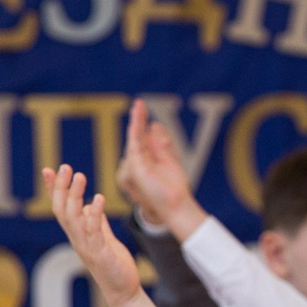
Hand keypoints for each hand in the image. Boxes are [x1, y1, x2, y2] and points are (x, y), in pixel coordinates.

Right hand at [43, 164, 144, 306]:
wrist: (123, 291)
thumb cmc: (114, 265)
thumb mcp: (105, 239)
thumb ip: (97, 223)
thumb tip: (92, 206)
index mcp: (77, 234)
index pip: (60, 208)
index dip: (54, 189)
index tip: (47, 170)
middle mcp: (77, 239)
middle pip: (62, 209)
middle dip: (61, 188)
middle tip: (65, 167)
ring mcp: (86, 247)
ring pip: (73, 218)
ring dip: (75, 196)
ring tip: (80, 176)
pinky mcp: (100, 254)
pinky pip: (93, 231)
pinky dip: (94, 214)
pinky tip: (98, 199)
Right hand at [119, 101, 204, 237]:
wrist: (175, 204)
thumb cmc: (172, 186)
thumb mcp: (168, 159)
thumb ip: (161, 144)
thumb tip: (154, 125)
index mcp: (141, 160)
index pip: (140, 138)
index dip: (141, 122)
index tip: (141, 106)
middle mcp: (133, 163)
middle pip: (136, 137)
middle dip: (138, 119)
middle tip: (139, 102)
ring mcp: (132, 166)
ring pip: (134, 139)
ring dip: (137, 121)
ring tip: (138, 106)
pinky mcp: (134, 169)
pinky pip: (134, 146)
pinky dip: (136, 131)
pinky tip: (137, 118)